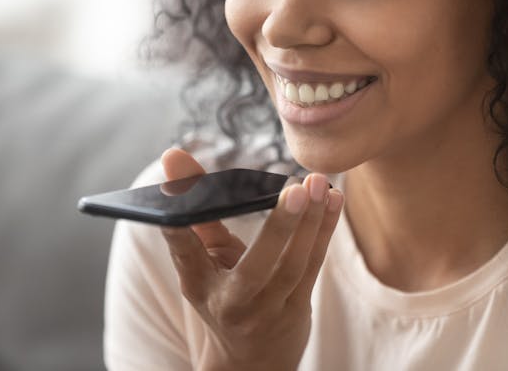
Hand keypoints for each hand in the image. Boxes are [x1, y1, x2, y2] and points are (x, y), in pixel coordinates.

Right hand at [159, 147, 344, 370]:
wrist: (249, 359)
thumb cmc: (225, 294)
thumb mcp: (203, 261)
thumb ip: (198, 211)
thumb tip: (175, 156)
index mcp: (198, 285)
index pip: (186, 252)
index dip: (181, 226)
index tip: (177, 192)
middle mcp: (232, 302)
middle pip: (257, 266)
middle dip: (280, 226)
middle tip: (296, 189)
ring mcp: (267, 310)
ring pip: (294, 265)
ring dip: (311, 222)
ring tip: (319, 184)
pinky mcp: (296, 309)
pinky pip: (313, 266)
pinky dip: (324, 230)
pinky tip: (333, 199)